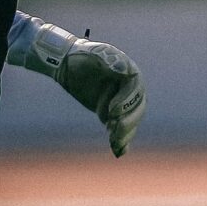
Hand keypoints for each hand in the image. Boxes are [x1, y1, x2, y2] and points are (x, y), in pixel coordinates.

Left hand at [57, 41, 145, 156]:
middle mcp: (130, 88)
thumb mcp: (93, 53)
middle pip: (137, 108)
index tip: (112, 111)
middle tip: (113, 129)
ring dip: (125, 133)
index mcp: (128, 72)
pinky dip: (122, 141)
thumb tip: (125, 69)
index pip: (135, 89)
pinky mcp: (114, 114)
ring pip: (131, 121)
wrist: (69, 65)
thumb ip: (108, 60)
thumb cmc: (81, 56)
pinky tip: (118, 152)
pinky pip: (122, 129)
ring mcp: (123, 102)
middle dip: (127, 120)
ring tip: (114, 143)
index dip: (126, 101)